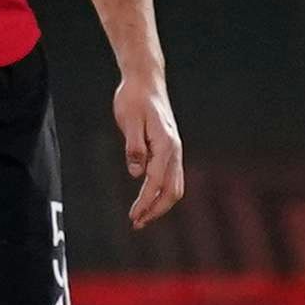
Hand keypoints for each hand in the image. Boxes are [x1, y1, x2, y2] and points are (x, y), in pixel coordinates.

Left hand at [113, 68, 183, 227]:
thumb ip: (134, 146)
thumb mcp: (129, 120)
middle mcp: (174, 150)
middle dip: (156, 209)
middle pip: (172, 189)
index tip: (133, 217)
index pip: (156, 181)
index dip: (145, 202)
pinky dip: (161, 193)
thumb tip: (137, 173)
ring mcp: (174, 150)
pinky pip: (171, 178)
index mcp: (166, 144)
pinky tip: (148, 199)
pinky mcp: (169, 149)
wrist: (146, 81)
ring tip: (141, 217)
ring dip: (160, 204)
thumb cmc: (134, 99)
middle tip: (136, 223)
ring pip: (175, 186)